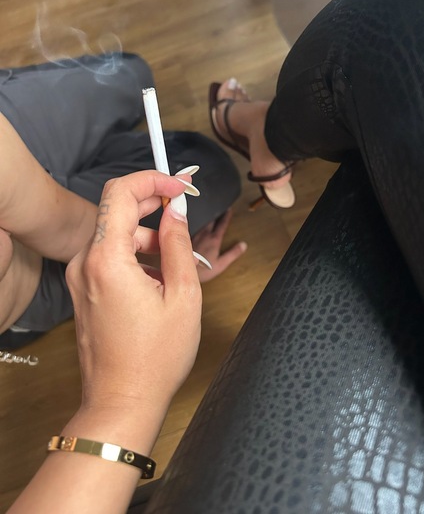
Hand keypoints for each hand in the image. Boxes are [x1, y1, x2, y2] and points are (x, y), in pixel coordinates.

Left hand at [65, 171, 201, 417]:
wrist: (122, 401)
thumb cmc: (155, 357)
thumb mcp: (182, 295)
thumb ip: (177, 243)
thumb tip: (176, 208)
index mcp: (108, 260)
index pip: (121, 193)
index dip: (153, 180)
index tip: (179, 187)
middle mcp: (85, 263)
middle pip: (117, 211)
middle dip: (153, 208)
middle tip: (184, 218)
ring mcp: (79, 278)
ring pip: (115, 236)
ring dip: (146, 239)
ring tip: (174, 269)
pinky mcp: (82, 290)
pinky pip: (108, 257)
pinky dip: (134, 257)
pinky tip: (155, 282)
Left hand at [192, 210, 246, 282]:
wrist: (183, 272)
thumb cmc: (202, 272)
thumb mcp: (221, 264)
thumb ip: (233, 253)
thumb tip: (243, 245)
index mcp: (214, 239)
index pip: (222, 224)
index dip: (226, 216)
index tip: (229, 208)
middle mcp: (203, 235)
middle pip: (210, 219)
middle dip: (215, 212)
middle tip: (218, 207)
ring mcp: (194, 235)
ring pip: (201, 222)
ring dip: (205, 216)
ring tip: (207, 212)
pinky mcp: (187, 238)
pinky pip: (190, 226)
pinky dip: (195, 223)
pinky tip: (193, 223)